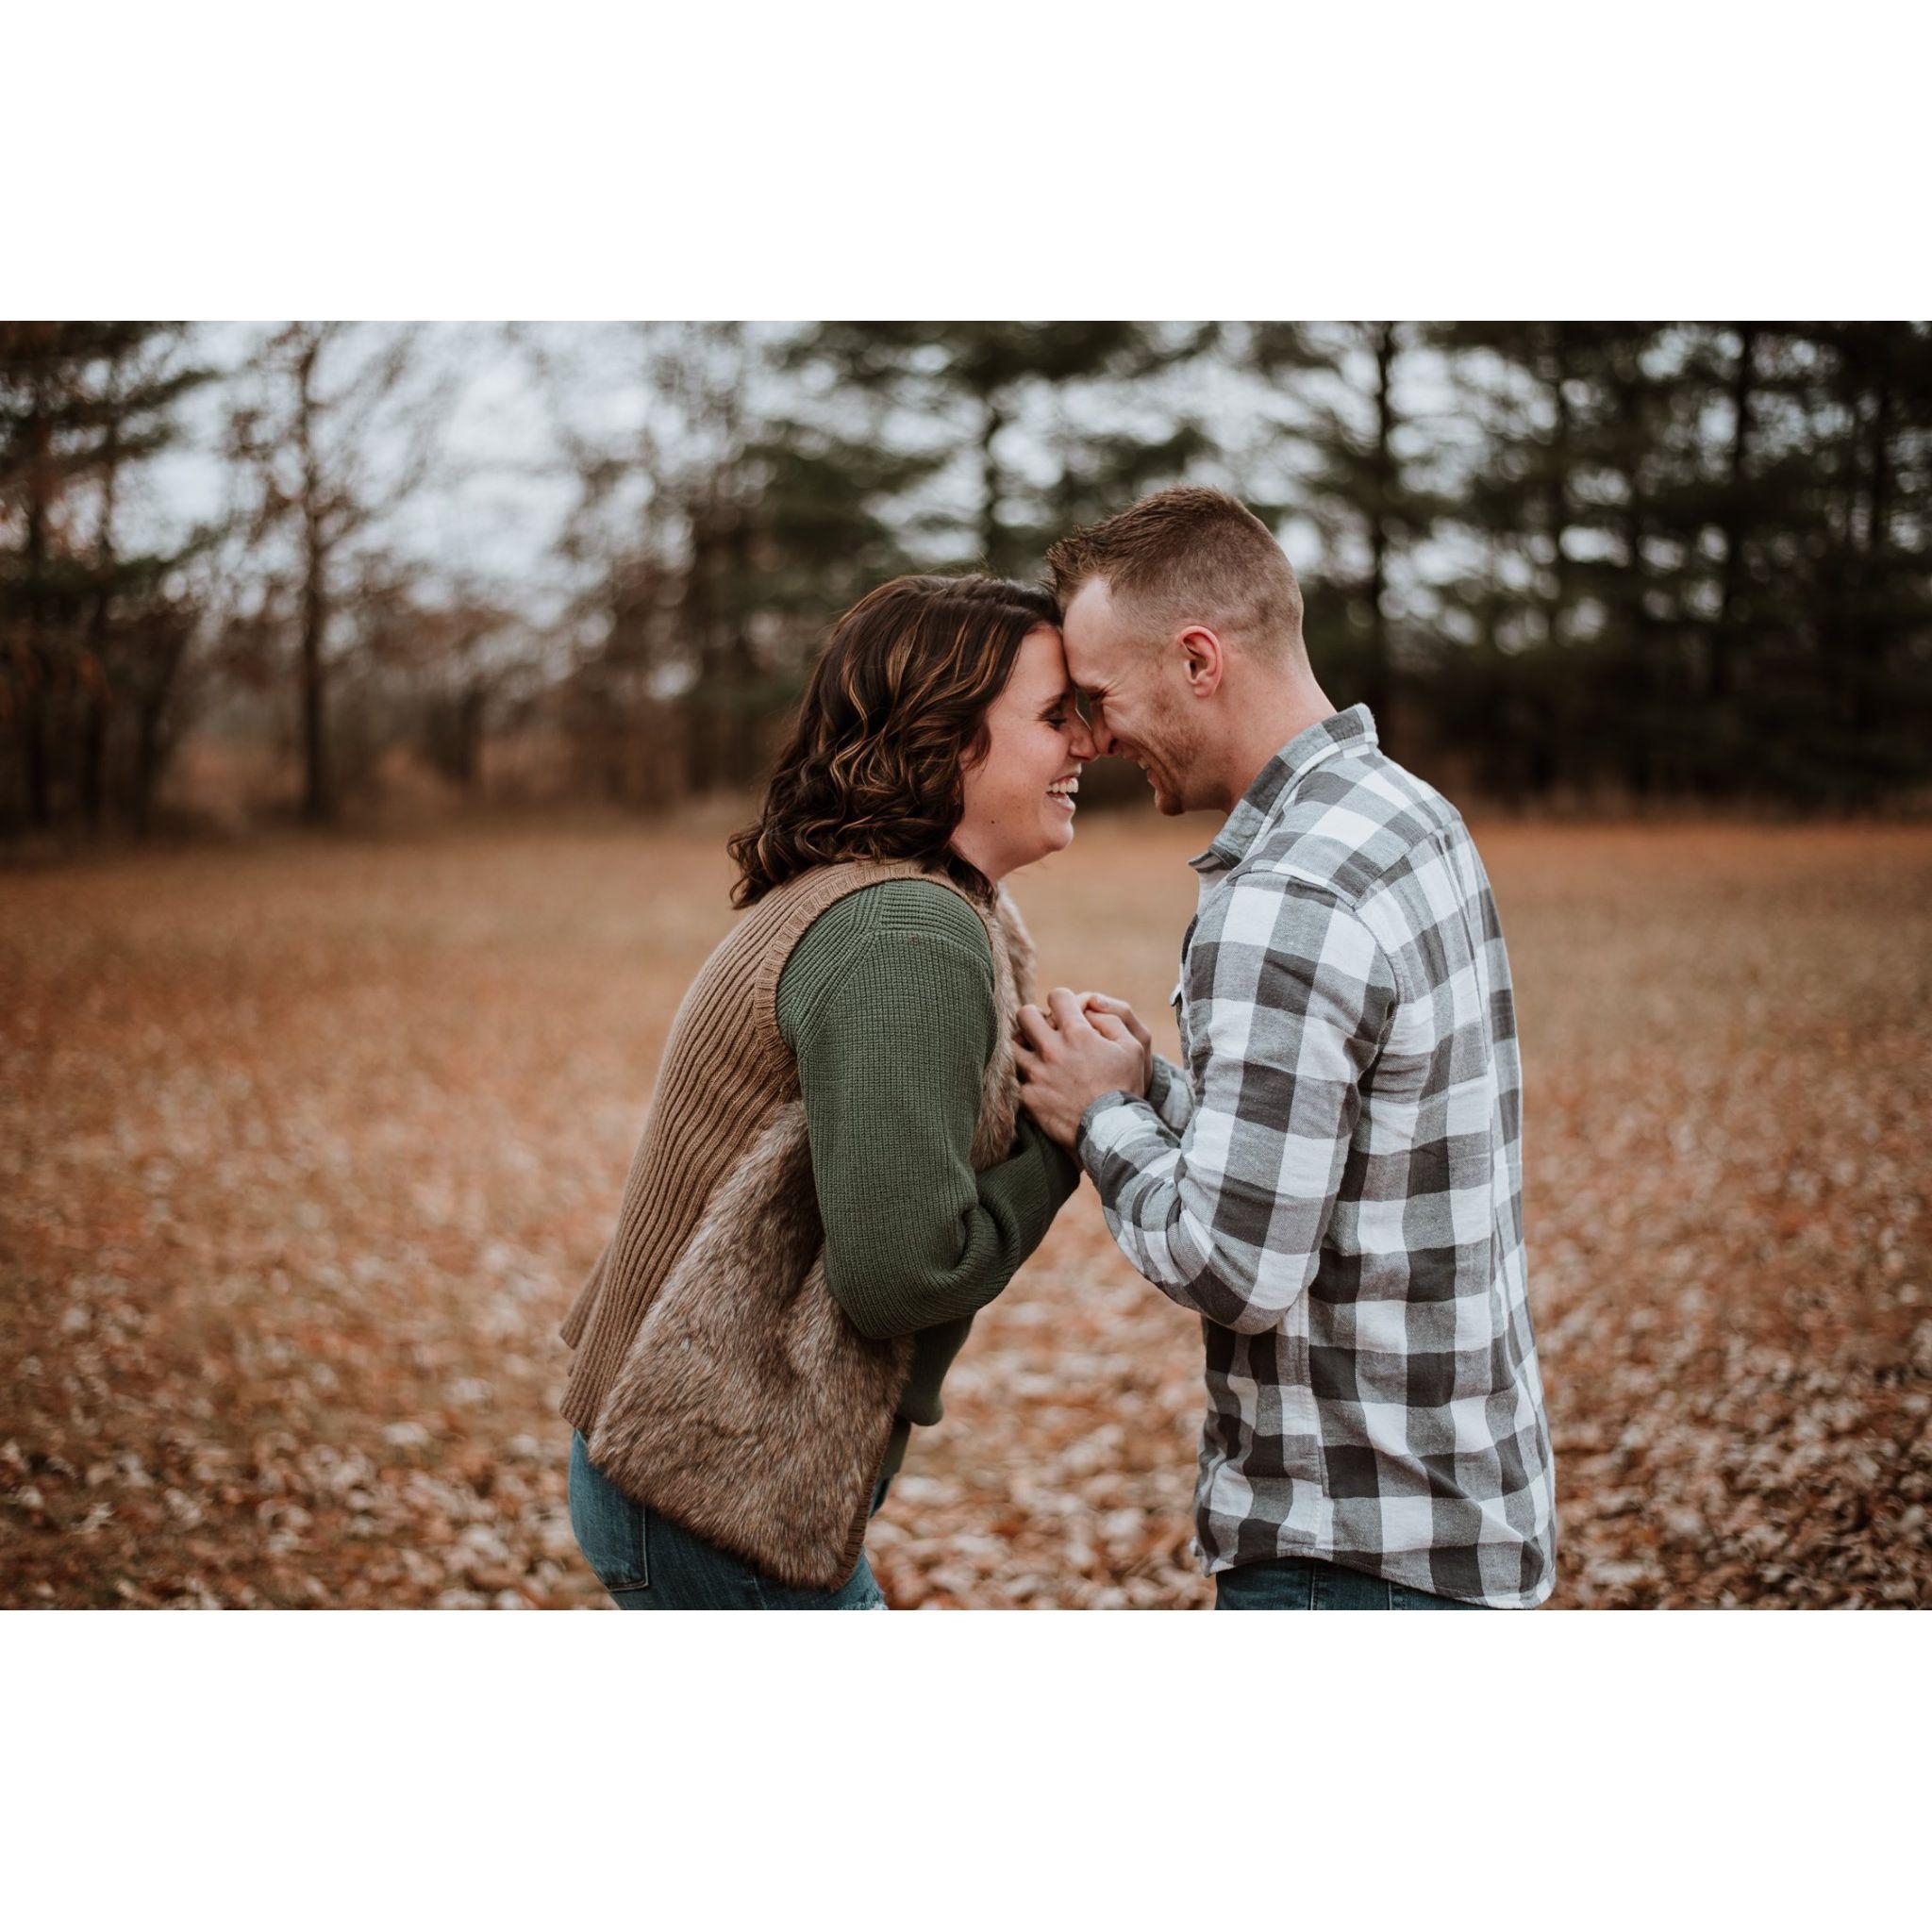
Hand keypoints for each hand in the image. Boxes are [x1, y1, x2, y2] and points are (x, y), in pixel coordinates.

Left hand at [1014, 986, 1148, 1148]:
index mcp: (1077, 1033)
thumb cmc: (1125, 1088)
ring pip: (1012, 1046)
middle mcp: (1052, 1050)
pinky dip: (1024, 1077)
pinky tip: (1037, 1081)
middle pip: (1024, 1014)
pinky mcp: (1028, 1097)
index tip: (1066, 1012)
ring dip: (1024, 1046)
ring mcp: (1037, 1074)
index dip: (1063, 1000)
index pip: (1056, 996)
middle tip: (1044, 1029)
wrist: (1112, 1131)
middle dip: (1034, 1017)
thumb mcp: (1133, 1048)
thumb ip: (1112, 1020)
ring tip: (1036, 1054)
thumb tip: (1091, 1008)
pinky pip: (1015, 1078)